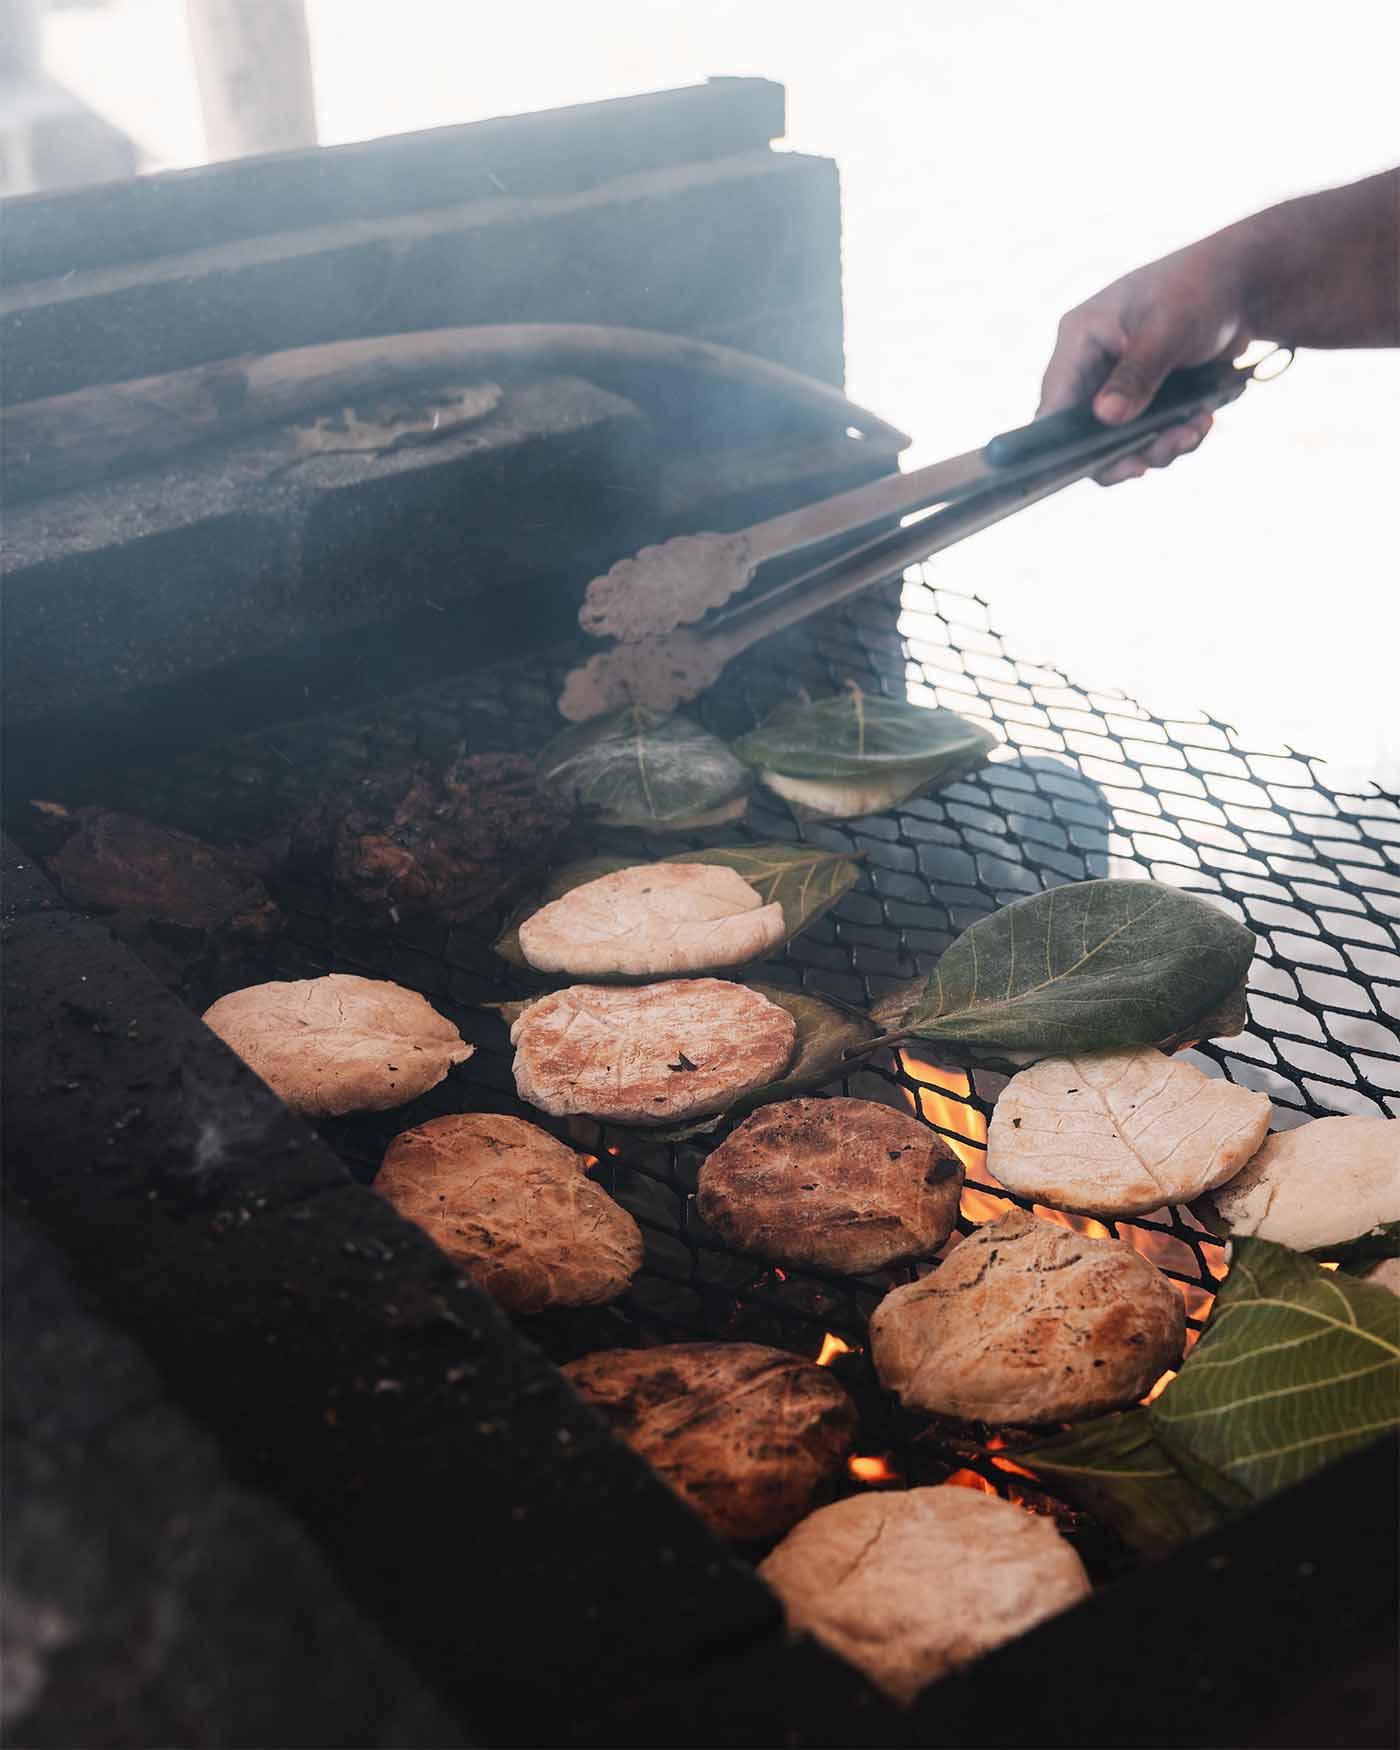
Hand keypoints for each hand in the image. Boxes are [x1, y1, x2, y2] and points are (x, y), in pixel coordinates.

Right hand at [1038, 241, 1252, 484]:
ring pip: (1119, 445)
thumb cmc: (1200, 289)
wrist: (1245, 288)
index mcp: (1080, 340)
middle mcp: (1091, 369)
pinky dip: (1175, 439)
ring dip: (1160, 447)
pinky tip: (1201, 420)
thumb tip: (1107, 418)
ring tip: (1196, 428)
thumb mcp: (1166, 329)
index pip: (1055, 403)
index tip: (1101, 462)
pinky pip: (1147, 440)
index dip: (1065, 442)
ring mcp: (1117, 388)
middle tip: (1168, 447)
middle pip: (1086, 436)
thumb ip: (1136, 374)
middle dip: (1128, 451)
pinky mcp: (1144, 402)